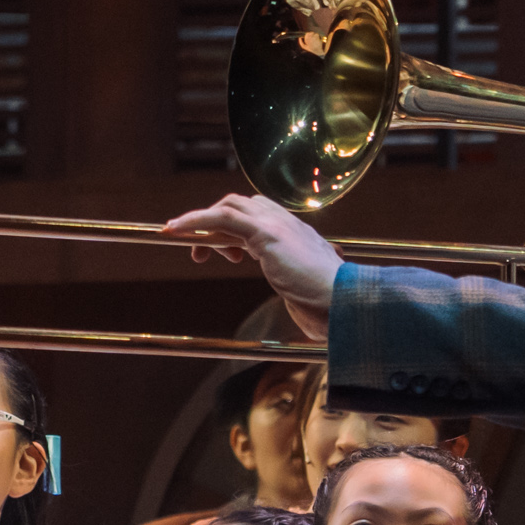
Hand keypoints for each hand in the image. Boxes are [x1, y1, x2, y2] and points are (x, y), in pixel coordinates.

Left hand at [159, 194, 343, 340]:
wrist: (348, 306)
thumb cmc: (334, 309)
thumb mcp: (313, 297)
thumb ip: (307, 296)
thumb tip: (313, 318)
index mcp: (298, 236)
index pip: (260, 216)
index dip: (237, 230)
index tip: (225, 252)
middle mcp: (289, 224)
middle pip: (241, 206)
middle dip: (215, 223)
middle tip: (200, 251)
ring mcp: (279, 225)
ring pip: (229, 207)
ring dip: (201, 221)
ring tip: (178, 237)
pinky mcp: (267, 234)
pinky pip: (222, 217)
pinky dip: (195, 220)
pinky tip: (175, 230)